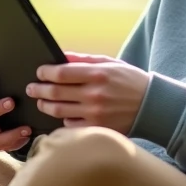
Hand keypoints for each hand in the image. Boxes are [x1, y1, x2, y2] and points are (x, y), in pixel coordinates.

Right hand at [0, 81, 31, 152]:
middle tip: (11, 101)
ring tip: (25, 126)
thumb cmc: (3, 96)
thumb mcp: (0, 90)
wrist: (10, 117)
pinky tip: (28, 132)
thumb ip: (2, 84)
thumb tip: (15, 68)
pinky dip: (18, 139)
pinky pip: (7, 146)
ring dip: (10, 132)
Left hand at [26, 52, 149, 134]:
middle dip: (39, 89)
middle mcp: (94, 94)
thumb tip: (61, 56)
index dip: (45, 73)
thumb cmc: (130, 81)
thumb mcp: (110, 63)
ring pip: (59, 110)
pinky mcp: (97, 129)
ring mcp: (95, 114)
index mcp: (97, 74)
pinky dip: (62, 119)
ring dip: (45, 105)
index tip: (40, 72)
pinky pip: (70, 125)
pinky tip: (61, 114)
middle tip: (32, 88)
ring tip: (41, 102)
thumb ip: (84, 60)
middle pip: (55, 92)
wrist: (152, 106)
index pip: (61, 73)